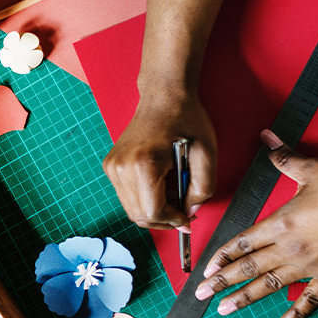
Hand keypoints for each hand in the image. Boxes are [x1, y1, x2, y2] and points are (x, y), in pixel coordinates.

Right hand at [102, 89, 216, 231]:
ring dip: (153, 210)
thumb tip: (189, 213)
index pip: (152, 213)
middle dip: (163, 220)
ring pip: (131, 209)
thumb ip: (203, 189)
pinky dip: (144, 199)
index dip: (172, 222)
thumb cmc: (185, 118)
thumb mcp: (206, 154)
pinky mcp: (111, 166)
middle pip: (138, 216)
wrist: (164, 95)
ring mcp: (113, 167)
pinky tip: (160, 185)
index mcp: (143, 165)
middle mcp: (121, 168)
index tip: (186, 220)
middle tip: (182, 211)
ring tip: (172, 194)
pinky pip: (127, 196)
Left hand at [195, 130, 317, 317]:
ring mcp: (309, 265)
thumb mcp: (311, 168)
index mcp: (280, 222)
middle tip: (200, 295)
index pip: (241, 243)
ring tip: (224, 309)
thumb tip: (266, 136)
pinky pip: (308, 301)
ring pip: (269, 285)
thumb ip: (283, 156)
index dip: (220, 256)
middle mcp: (289, 247)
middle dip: (221, 282)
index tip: (205, 268)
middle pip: (247, 267)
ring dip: (244, 298)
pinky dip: (294, 315)